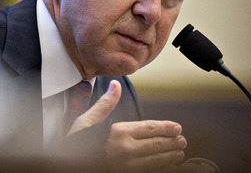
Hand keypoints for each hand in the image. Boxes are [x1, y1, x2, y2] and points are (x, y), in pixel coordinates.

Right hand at [68, 80, 186, 172]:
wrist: (67, 164)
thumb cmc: (75, 144)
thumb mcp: (87, 121)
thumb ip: (105, 104)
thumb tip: (115, 86)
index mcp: (119, 132)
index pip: (150, 128)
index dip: (166, 128)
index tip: (176, 128)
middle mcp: (126, 149)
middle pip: (156, 144)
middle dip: (171, 142)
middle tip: (182, 140)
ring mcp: (127, 165)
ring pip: (155, 160)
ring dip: (170, 156)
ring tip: (179, 153)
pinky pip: (149, 172)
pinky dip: (161, 169)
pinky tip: (167, 167)